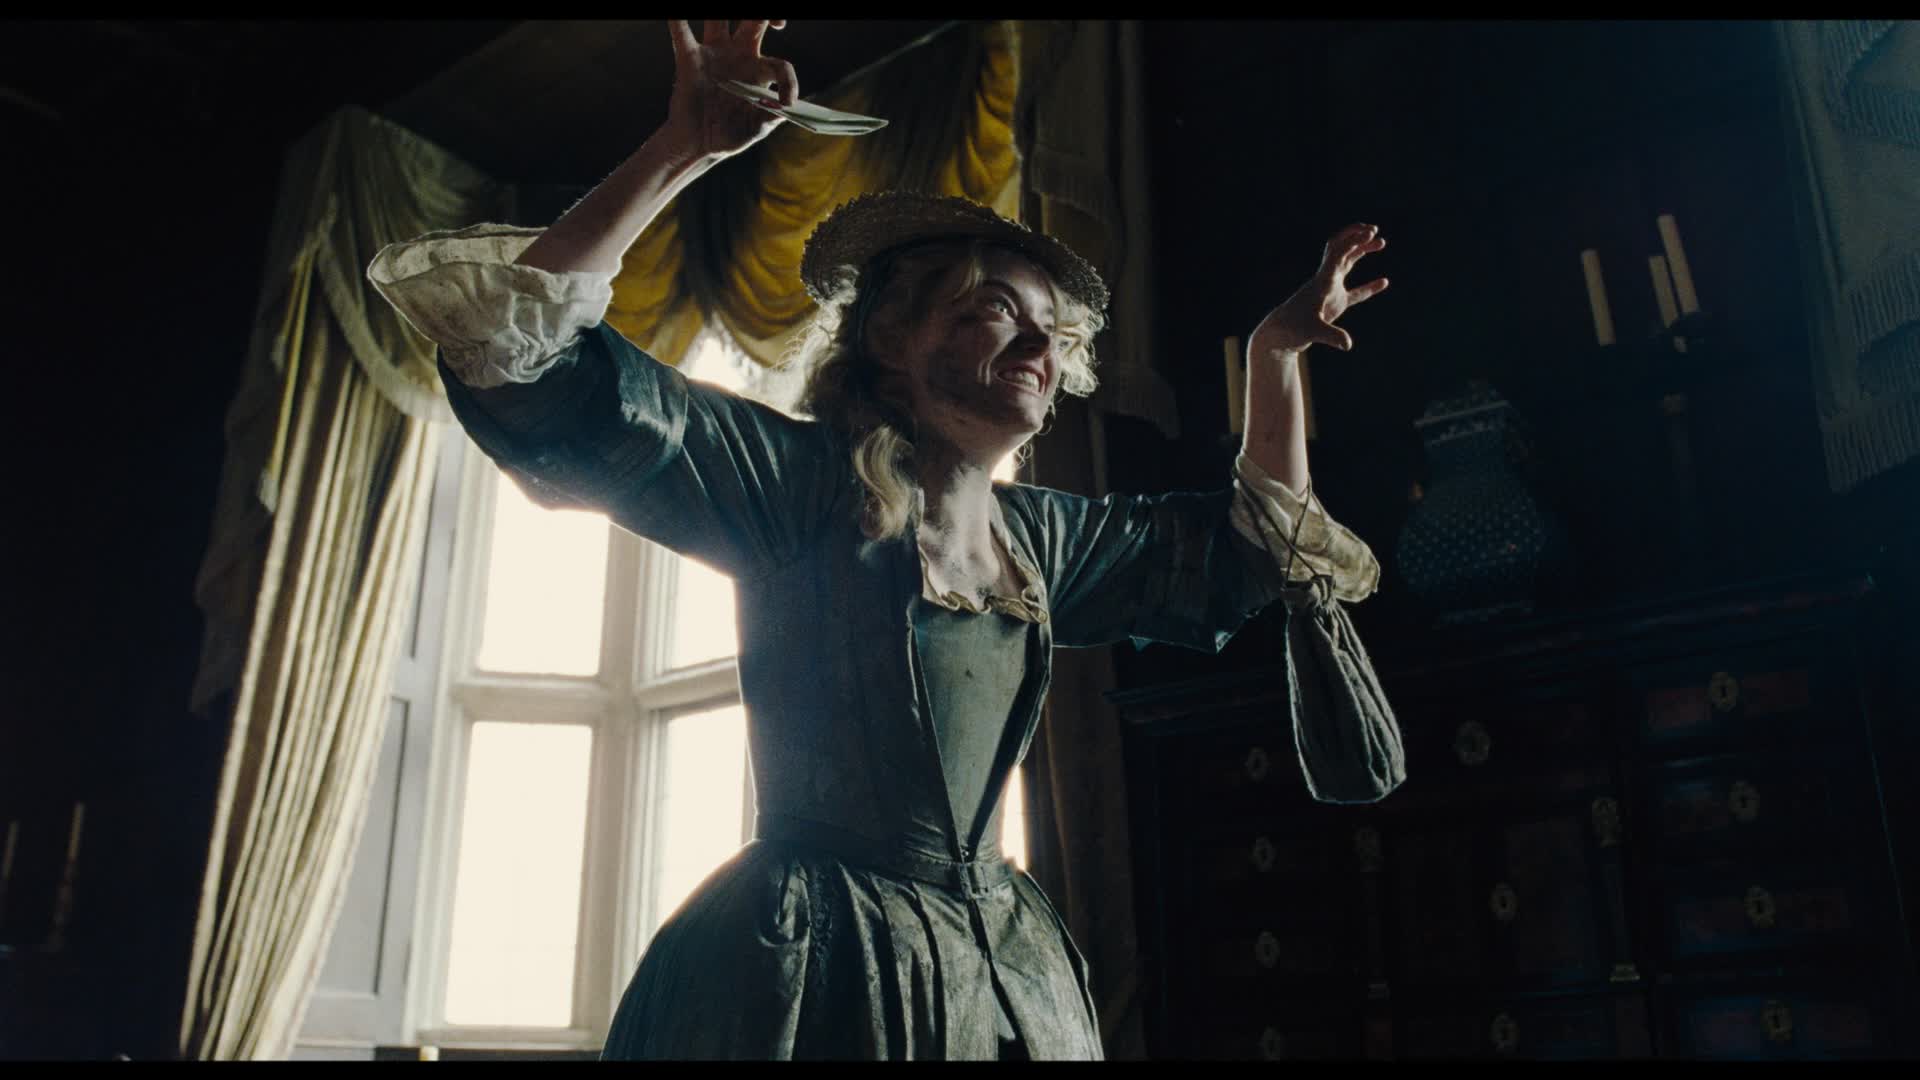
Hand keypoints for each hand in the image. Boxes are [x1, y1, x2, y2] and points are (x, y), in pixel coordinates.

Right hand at [664, 19, 798, 159]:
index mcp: (760, 71)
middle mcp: (739, 55)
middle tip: (779, 23)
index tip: (788, 102)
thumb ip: (770, 118)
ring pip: (719, 18)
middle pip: (755, 21)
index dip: (789, 82)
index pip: (781, 66)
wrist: (697, 145)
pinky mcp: (689, 59)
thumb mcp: (755, 130)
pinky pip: (681, 33)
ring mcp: (714, 54)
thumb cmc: (730, 135)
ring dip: (722, 11)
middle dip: (769, 14)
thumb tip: (784, 107)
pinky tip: (675, 14)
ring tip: (725, 11)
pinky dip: (677, 20)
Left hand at [1248, 223, 1389, 361]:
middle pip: (1340, 250)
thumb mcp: (1312, 332)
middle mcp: (1326, 281)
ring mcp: (1330, 292)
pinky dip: (1369, 287)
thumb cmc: (1291, 330)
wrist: (1278, 337)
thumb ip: (1331, 336)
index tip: (1370, 233)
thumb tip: (1347, 344)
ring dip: (1361, 251)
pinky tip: (1384, 282)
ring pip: (1347, 264)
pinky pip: (1355, 293)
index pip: (1338, 254)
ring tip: (1382, 242)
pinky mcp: (1334, 305)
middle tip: (1374, 229)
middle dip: (1355, 237)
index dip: (1353, 242)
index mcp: (1322, 282)